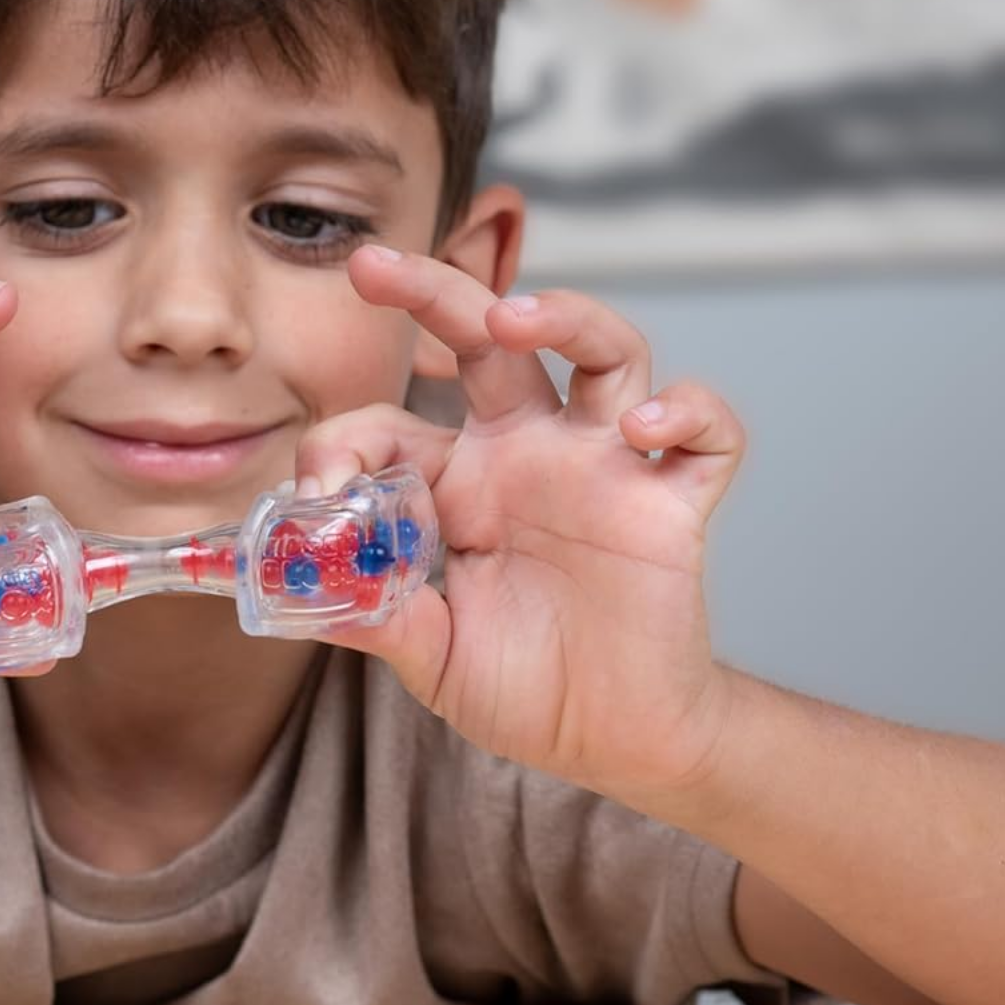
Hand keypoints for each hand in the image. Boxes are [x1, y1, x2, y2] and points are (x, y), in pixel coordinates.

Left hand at [292, 246, 742, 805]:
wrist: (615, 740)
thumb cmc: (525, 686)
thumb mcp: (427, 654)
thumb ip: (374, 616)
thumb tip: (298, 586)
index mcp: (459, 481)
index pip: (390, 423)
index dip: (342, 445)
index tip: (314, 494)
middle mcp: (530, 452)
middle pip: (489, 337)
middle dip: (433, 289)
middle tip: (372, 264)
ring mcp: (605, 468)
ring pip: (605, 349)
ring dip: (566, 316)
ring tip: (515, 320)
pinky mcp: (673, 503)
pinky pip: (706, 434)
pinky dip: (687, 412)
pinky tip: (644, 429)